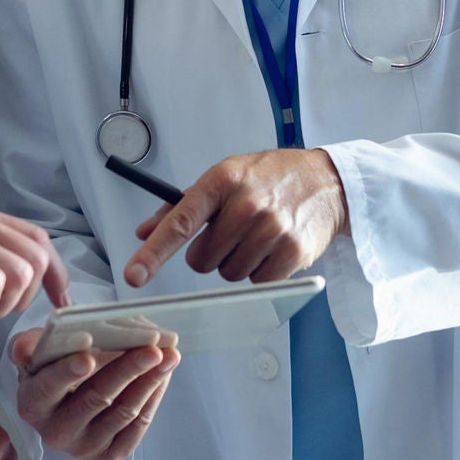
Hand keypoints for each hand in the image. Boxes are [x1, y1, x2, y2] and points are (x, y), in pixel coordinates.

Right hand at [12, 326, 179, 459]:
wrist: (66, 395)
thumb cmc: (52, 366)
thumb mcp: (35, 351)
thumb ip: (27, 346)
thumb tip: (25, 352)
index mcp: (32, 404)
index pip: (49, 388)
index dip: (68, 373)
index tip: (88, 358)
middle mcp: (55, 432)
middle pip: (96, 398)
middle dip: (127, 370)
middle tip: (152, 350)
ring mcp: (84, 447)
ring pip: (123, 412)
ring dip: (150, 381)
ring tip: (169, 356)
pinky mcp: (109, 454)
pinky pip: (137, 426)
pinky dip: (153, 398)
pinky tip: (163, 376)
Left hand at [122, 148, 347, 287]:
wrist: (326, 181)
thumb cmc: (268, 178)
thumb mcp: (224, 177)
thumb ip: (182, 206)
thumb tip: (145, 233)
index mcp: (222, 180)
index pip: (180, 221)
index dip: (154, 252)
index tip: (134, 275)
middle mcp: (247, 204)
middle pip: (202, 260)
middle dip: (210, 253)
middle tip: (230, 234)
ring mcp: (272, 228)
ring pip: (229, 274)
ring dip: (236, 262)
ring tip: (256, 237)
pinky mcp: (293, 251)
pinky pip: (258, 282)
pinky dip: (261, 271)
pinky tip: (273, 248)